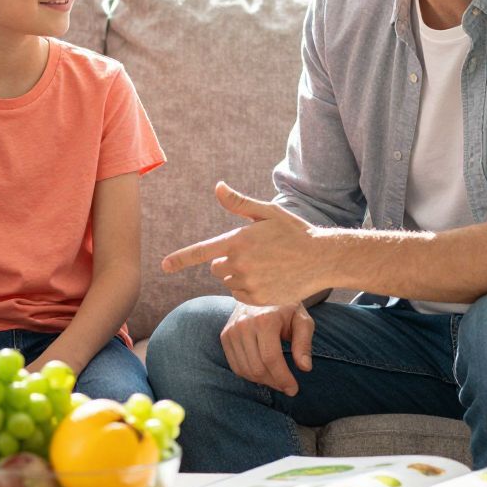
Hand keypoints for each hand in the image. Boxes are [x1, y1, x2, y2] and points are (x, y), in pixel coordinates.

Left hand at [161, 182, 326, 305]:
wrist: (322, 259)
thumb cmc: (294, 231)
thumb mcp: (268, 212)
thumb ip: (239, 203)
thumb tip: (217, 187)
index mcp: (238, 241)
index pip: (202, 251)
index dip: (181, 259)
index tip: (164, 266)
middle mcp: (240, 265)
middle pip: (216, 267)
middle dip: (228, 261)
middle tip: (254, 254)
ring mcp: (249, 284)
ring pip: (228, 281)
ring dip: (238, 275)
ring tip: (265, 266)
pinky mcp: (258, 299)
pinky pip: (240, 295)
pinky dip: (248, 289)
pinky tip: (268, 278)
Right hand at [220, 301, 314, 396]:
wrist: (261, 289)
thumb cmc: (286, 306)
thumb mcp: (302, 319)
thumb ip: (304, 343)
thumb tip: (305, 368)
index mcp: (265, 320)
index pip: (271, 359)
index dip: (283, 379)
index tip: (294, 390)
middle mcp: (244, 324)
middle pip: (257, 367)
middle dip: (274, 383)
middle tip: (287, 386)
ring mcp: (231, 330)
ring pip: (244, 370)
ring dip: (262, 381)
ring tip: (277, 379)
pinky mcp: (225, 335)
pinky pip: (235, 365)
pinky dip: (248, 375)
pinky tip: (263, 373)